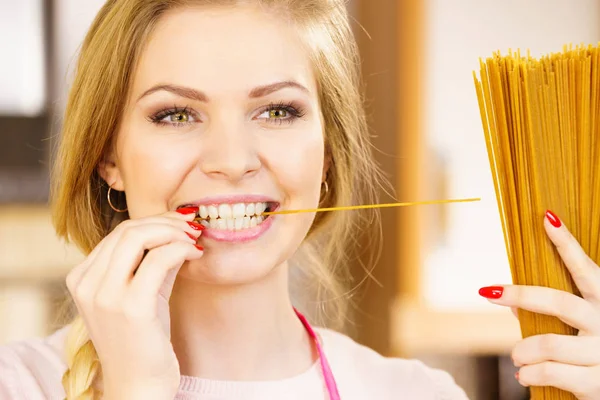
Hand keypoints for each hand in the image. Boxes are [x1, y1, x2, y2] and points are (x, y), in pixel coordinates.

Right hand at [66, 207, 203, 397]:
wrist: (138, 386)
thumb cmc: (142, 340)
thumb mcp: (142, 293)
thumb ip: (152, 261)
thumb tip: (178, 230)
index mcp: (82, 278)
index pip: (118, 233)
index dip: (154, 221)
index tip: (180, 224)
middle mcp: (87, 284)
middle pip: (127, 230)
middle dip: (166, 222)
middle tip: (192, 227)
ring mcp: (106, 296)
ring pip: (139, 237)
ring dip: (174, 232)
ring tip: (194, 240)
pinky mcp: (131, 307)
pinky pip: (158, 259)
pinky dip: (180, 249)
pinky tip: (195, 254)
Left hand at [479, 210, 599, 399]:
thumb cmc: (595, 352)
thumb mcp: (582, 327)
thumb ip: (552, 313)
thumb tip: (508, 304)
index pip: (585, 268)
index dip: (566, 242)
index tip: (547, 217)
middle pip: (558, 302)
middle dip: (520, 296)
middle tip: (491, 293)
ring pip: (548, 344)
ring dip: (523, 350)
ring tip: (517, 356)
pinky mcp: (597, 381)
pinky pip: (550, 372)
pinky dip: (529, 374)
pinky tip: (525, 375)